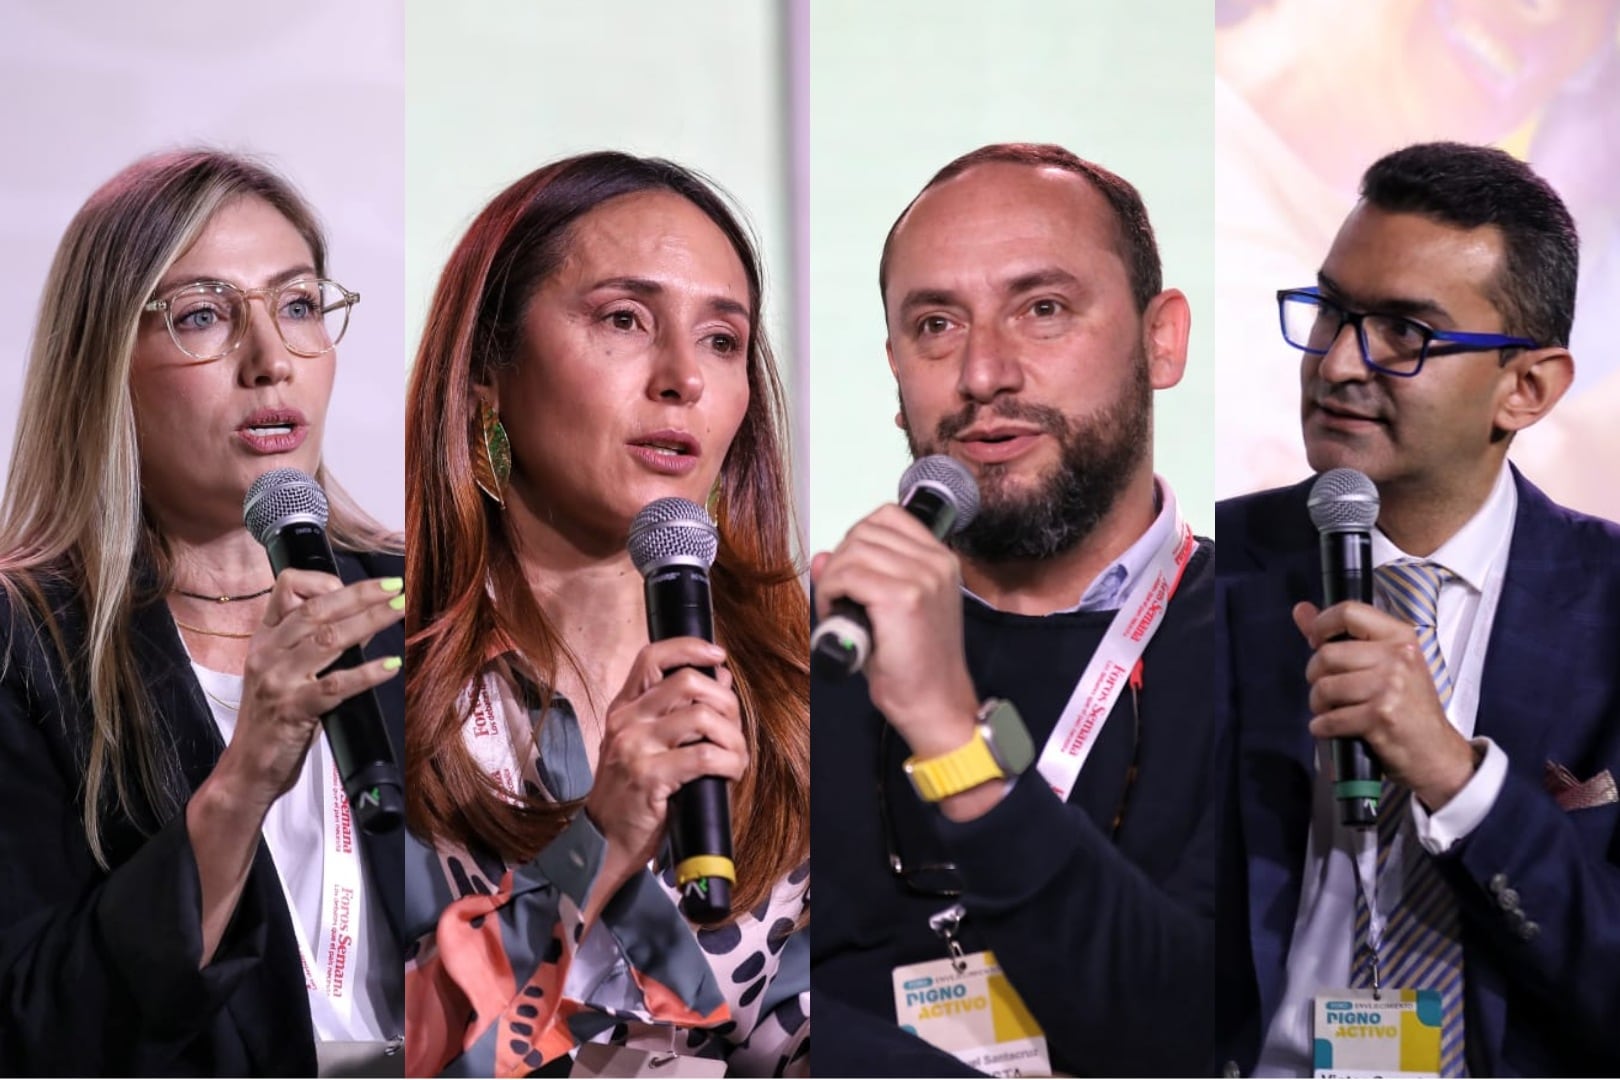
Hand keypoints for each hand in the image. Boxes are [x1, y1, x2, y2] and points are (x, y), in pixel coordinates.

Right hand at [213, 572, 404, 812]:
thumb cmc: (274, 718)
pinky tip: (390, 666)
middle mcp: (268, 653)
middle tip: (395, 587)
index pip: (287, 588)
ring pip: (328, 640)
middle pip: (317, 609)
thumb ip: (315, 645)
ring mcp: (278, 681)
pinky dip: (366, 674)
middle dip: (360, 595)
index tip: (362, 586)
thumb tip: (365, 621)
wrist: (247, 768)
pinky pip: (335, 686)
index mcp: (266, 638)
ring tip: (400, 611)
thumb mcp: (285, 672)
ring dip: (370, 622)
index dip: (326, 581)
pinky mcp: (292, 710)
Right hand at [584, 637, 747, 877]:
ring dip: (732, 736)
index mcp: (623, 709)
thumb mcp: (646, 745)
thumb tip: (719, 677)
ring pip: (701, 717)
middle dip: (725, 701)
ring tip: (736, 756)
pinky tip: (731, 771)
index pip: (652, 657)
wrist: (603, 842)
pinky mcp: (649, 776)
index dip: (689, 648)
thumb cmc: (631, 795)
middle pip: (686, 682)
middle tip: (734, 726)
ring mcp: (635, 747)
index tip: (717, 656)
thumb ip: (677, 711)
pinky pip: (704, 755)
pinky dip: (729, 761)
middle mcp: (625, 721)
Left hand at [810, 504, 978, 757]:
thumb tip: (821, 556)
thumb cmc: (916, 666)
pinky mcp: (903, 598)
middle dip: (840, 560)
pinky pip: (847, 576)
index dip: (857, 540)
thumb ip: (861, 576)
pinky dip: (830, 593)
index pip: (888, 517)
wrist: (935, 705)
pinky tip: (835, 617)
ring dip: (832, 578)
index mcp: (941, 560)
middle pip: (865, 531)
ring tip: (836, 609)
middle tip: (837, 596)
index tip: (851, 573)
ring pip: (852, 551)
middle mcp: (936, 562)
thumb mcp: (889, 611)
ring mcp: (922, 578)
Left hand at [1293, 600, 1478, 810]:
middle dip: (1315, 676)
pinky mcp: (1381, 717)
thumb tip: (1300, 610)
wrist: (1436, 752)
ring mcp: (1390, 687)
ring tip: (1332, 710)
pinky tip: (1331, 728)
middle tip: (1327, 690)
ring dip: (1319, 705)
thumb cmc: (1409, 706)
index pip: (1348, 612)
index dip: (1321, 626)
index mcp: (1400, 637)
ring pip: (1324, 687)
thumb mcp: (1385, 663)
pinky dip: (1323, 727)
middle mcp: (1398, 657)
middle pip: (1327, 655)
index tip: (1316, 643)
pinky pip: (1330, 719)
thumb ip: (1340, 635)